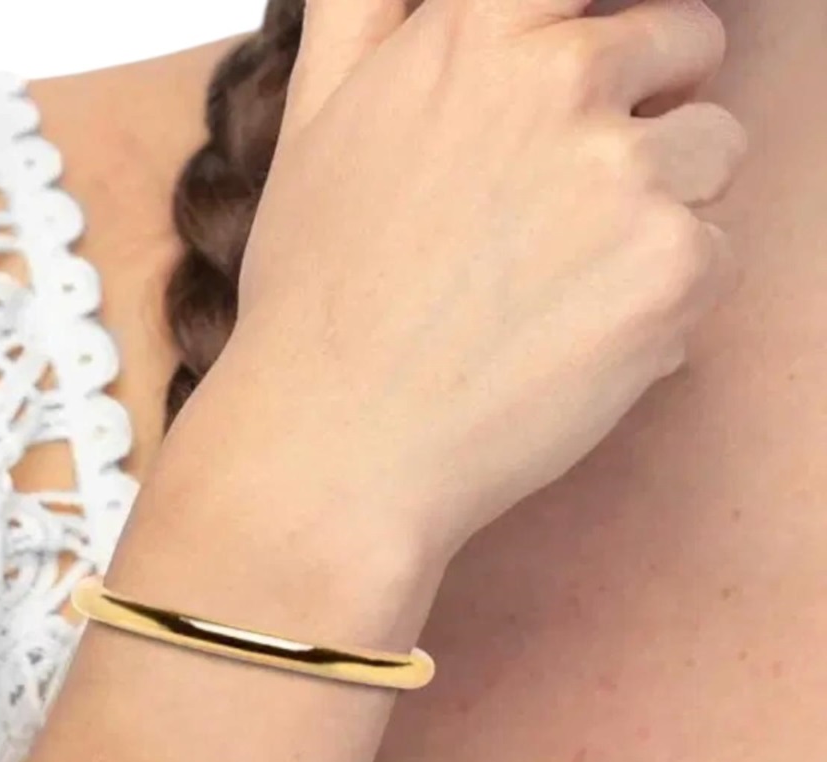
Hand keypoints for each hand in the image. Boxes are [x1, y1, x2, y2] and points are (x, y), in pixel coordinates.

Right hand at [227, 0, 745, 563]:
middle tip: (555, 213)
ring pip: (713, 154)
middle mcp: (564, 79)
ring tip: (555, 287)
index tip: (586, 90)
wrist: (335, 448)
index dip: (607, 37)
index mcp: (477, 30)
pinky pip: (717, 256)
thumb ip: (368, 9)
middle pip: (687, 46)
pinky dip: (664, 301)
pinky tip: (571, 342)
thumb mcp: (314, 120)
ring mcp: (626, 172)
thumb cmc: (314, 300)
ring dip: (661, 208)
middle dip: (645, 112)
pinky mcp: (672, 269)